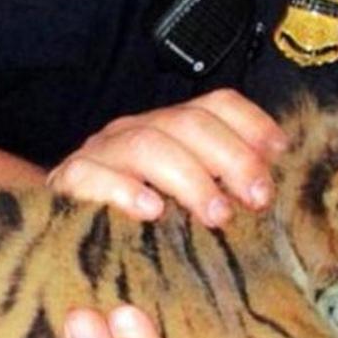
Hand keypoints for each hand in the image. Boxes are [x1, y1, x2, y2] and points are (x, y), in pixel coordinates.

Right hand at [47, 89, 287, 227]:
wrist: (58, 233)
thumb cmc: (132, 224)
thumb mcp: (182, 204)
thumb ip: (219, 191)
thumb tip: (270, 195)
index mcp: (169, 130)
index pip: (215, 105)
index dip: (252, 125)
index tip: (279, 157)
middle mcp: (136, 131)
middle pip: (188, 123)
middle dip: (231, 158)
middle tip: (255, 199)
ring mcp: (100, 153)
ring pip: (147, 144)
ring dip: (190, 178)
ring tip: (216, 215)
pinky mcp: (69, 182)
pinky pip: (93, 176)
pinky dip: (125, 191)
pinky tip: (151, 213)